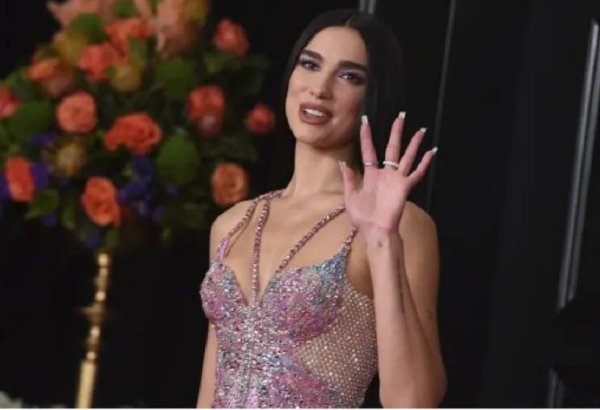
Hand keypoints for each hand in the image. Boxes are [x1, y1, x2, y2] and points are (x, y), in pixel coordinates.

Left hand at [339, 113, 436, 235]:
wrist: (374, 230)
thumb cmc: (362, 217)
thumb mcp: (350, 197)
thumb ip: (349, 179)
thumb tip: (343, 163)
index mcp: (370, 175)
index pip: (369, 150)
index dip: (367, 136)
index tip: (365, 121)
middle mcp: (385, 174)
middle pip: (392, 147)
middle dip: (396, 132)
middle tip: (400, 116)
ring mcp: (396, 179)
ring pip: (407, 156)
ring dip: (414, 143)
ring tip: (421, 130)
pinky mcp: (405, 187)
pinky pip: (417, 173)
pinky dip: (424, 163)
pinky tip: (431, 152)